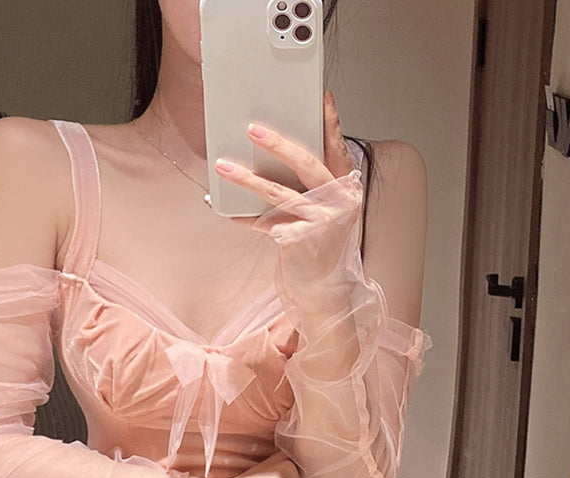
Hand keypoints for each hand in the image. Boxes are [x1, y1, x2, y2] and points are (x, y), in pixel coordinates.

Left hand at [213, 89, 362, 287]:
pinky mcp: (299, 240)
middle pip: (306, 164)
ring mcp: (319, 222)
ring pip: (278, 193)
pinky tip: (225, 210)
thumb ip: (313, 184)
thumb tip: (278, 150)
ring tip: (223, 165)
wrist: (324, 286)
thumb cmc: (320, 241)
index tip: (321, 98)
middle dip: (277, 144)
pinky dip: (244, 217)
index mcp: (346, 189)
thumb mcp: (325, 209)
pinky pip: (264, 222)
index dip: (330, 123)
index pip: (337, 149)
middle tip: (252, 128)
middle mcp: (338, 203)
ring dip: (247, 178)